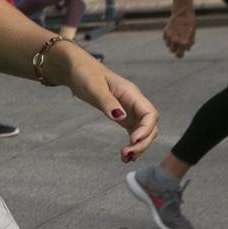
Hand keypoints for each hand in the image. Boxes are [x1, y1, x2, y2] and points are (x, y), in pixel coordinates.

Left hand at [53, 48, 158, 162]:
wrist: (77, 69)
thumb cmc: (85, 74)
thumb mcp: (94, 88)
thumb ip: (107, 102)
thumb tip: (120, 117)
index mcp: (131, 94)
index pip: (150, 114)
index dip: (146, 129)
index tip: (132, 140)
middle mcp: (134, 103)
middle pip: (150, 126)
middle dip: (142, 143)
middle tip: (126, 154)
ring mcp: (130, 110)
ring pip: (144, 132)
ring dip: (138, 146)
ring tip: (125, 159)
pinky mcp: (123, 117)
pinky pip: (133, 133)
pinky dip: (132, 145)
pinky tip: (125, 156)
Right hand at [163, 7, 195, 57]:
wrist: (183, 12)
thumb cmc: (190, 23)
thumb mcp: (192, 33)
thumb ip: (190, 42)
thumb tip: (187, 49)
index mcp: (183, 42)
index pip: (179, 54)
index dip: (180, 55)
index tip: (181, 54)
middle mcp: (175, 41)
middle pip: (172, 50)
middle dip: (176, 49)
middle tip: (179, 45)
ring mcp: (169, 36)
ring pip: (168, 45)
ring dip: (172, 43)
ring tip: (176, 37)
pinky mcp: (165, 31)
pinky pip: (165, 38)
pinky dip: (168, 37)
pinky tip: (173, 32)